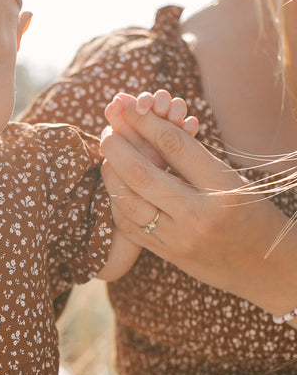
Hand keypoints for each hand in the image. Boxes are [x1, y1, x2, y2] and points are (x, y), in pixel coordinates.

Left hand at [99, 93, 296, 316]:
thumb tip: (151, 128)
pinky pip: (129, 227)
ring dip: (111, 174)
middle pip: (142, 174)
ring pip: (129, 202)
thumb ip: (194, 160)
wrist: (266, 267)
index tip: (129, 107)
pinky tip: (115, 186)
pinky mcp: (168, 255)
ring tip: (108, 156)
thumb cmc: (251, 213)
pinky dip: (117, 202)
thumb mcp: (232, 180)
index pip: (175, 146)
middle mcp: (198, 214)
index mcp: (222, 187)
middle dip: (118, 148)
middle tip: (108, 131)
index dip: (146, 122)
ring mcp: (180, 238)